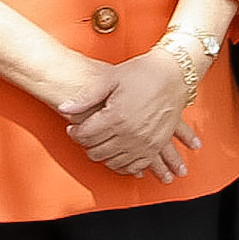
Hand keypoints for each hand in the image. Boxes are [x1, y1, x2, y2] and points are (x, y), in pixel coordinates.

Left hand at [64, 52, 200, 181]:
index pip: (85, 136)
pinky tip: (117, 157)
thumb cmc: (141, 73)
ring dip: (103, 155)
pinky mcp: (155, 146)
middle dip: (86, 144)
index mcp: (116, 116)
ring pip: (114, 162)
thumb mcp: (110, 78)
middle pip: (97, 151)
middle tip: (85, 135)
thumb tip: (64, 108)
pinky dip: (123, 165)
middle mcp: (130, 134)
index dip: (74, 133)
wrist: (173, 74)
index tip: (72, 128)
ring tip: (100, 143)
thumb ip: (85, 97)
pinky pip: (135, 166)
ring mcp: (144, 142)